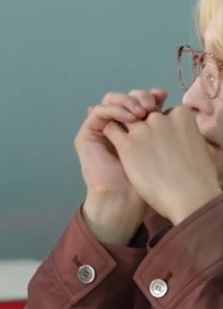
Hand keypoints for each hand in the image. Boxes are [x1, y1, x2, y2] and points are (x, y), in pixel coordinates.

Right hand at [74, 88, 166, 242]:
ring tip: (141, 112)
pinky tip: (130, 117)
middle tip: (152, 106)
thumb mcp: (157, 142)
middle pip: (124, 98)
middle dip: (139, 97)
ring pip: (110, 100)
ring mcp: (100, 129)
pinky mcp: (87, 134)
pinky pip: (99, 111)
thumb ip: (158, 120)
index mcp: (132, 127)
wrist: (125, 196)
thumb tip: (162, 95)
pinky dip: (115, 110)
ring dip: (127, 102)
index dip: (150, 95)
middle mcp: (115, 125)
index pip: (138, 101)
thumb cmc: (147, 176)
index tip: (164, 98)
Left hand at [103, 105, 222, 225]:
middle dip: (141, 122)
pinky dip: (110, 133)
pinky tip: (111, 143)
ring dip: (123, 126)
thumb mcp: (195, 144)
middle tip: (141, 140)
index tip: (160, 134)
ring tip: (127, 144)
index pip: (164, 111)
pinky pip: (111, 129)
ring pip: (125, 118)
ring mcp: (142, 130)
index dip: (160, 123)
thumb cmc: (197, 175)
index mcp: (182, 115)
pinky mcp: (127, 144)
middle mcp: (160, 117)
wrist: (187, 197)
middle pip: (143, 113)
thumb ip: (182, 133)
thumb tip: (173, 133)